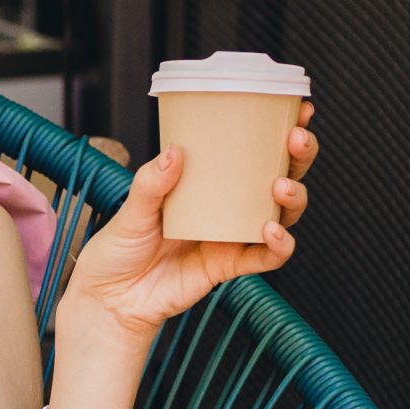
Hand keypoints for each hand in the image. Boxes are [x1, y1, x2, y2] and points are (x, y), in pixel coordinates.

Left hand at [61, 101, 316, 348]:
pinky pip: (266, 257)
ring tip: (280, 187)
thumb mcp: (131, 208)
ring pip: (281, 214)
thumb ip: (151, 183)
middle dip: (298, 157)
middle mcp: (226, 206)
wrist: (110, 298)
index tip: (298, 110)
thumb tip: (174, 152)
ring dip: (293, 198)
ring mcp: (231, 236)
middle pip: (279, 176)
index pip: (251, 151)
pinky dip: (278, 245)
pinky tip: (271, 231)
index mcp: (206, 183)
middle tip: (296, 140)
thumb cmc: (119, 249)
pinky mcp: (230, 266)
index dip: (280, 131)